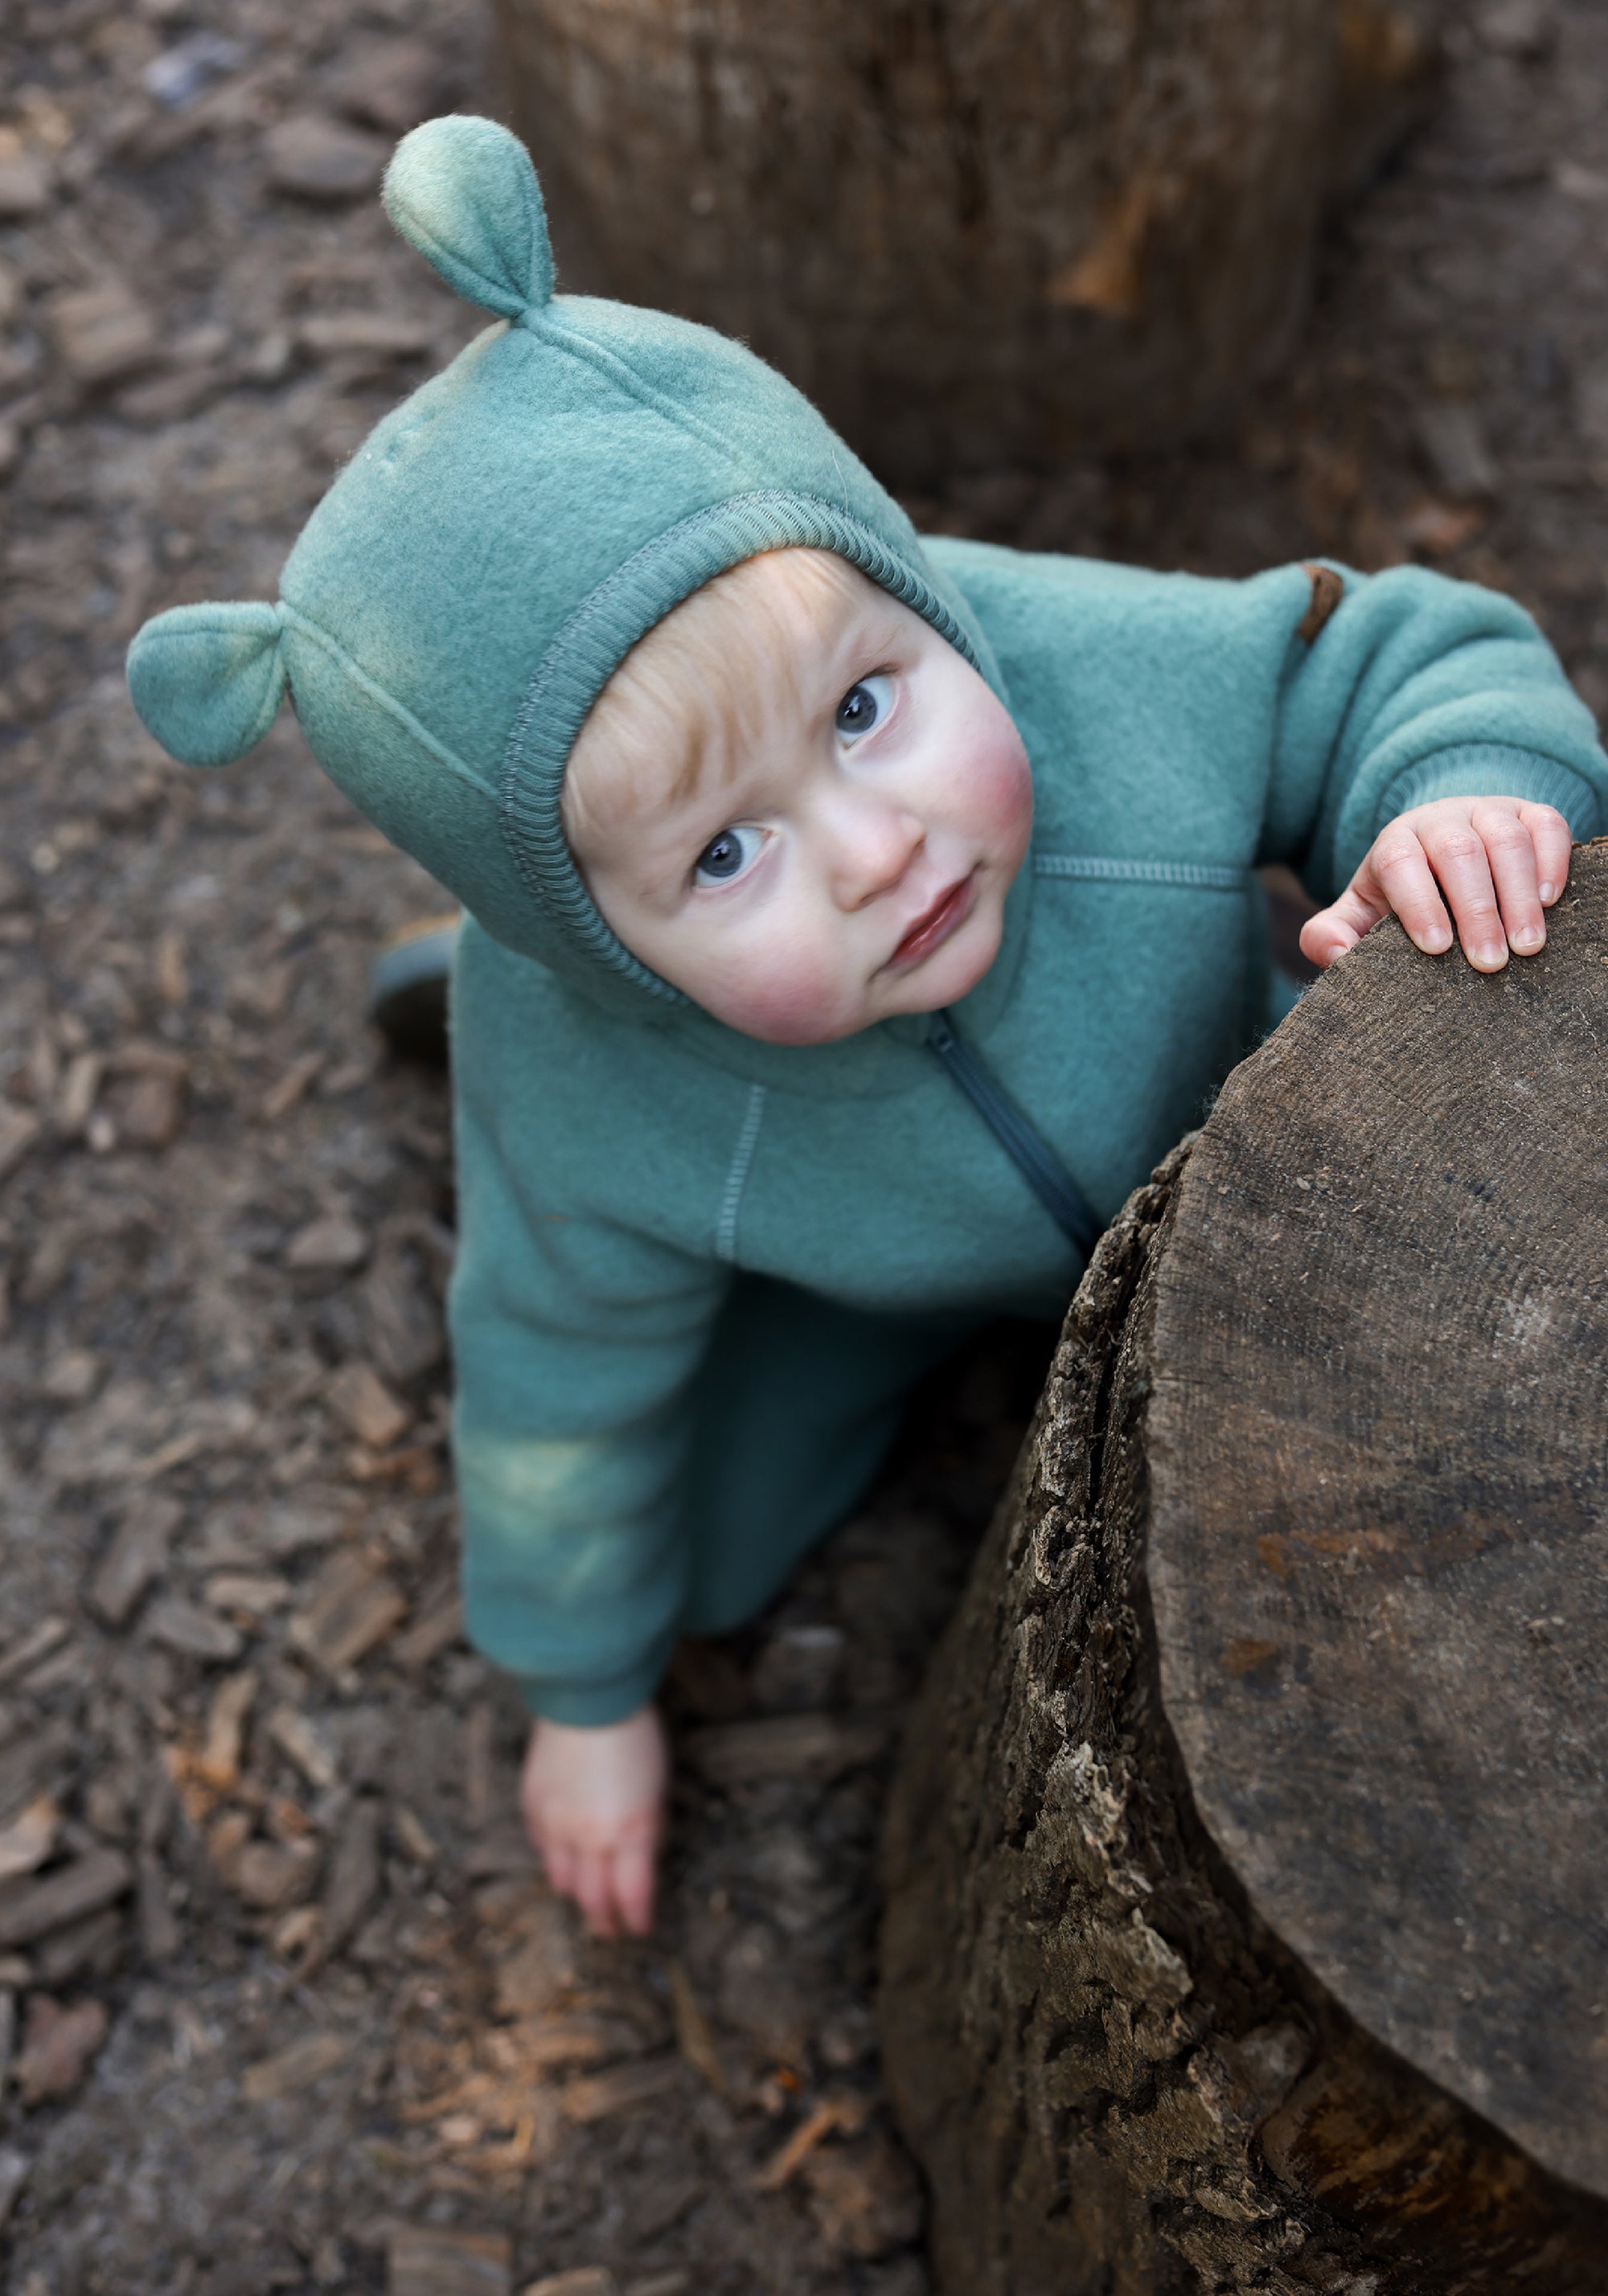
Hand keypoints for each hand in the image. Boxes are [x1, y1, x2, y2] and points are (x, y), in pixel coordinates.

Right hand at [520, 1704, 668, 1937]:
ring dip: (577, 1893)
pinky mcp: (533, 1807)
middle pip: (593, 1897)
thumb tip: (642, 1857)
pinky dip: (555, 1858)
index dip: (637, 1918)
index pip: (632, 1896)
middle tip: (610, 1929)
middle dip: (604, 1918)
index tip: (641, 1928)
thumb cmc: (635, 1736)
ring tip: (586, 1898)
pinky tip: (564, 1857)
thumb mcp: (658, 1787)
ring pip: (562, 1880)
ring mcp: (556, 1824)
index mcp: (631, 1832)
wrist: (586, 1698)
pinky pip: (543, 1848)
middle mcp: (590, 1836)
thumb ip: (649, 1829)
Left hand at [1300, 796, 1571, 974]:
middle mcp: (1441, 818)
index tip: (1436, 948)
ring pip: (1506, 840)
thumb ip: (1330, 934)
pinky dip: (1552, 861)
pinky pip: (1548, 825)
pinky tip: (1549, 901)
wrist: (1441, 853)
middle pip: (1458, 852)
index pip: (1401, 864)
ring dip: (1518, 896)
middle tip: (1489, 963)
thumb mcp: (1359, 914)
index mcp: (1395, 842)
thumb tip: (1335, 953)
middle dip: (1475, 910)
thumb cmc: (1400, 896)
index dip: (1418, 904)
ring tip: (1526, 946)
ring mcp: (1488, 812)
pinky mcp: (1529, 813)